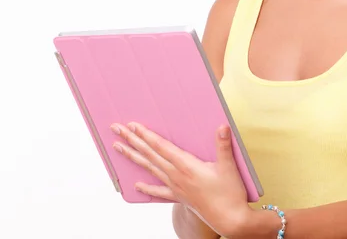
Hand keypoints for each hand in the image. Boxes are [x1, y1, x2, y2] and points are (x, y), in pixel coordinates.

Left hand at [109, 121, 252, 237]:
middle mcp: (176, 176)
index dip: (146, 135)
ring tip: (119, 148)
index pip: (161, 147)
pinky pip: (158, 191)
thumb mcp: (229, 167)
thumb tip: (222, 126)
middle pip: (149, 155)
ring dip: (133, 157)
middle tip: (117, 129)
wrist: (230, 220)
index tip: (133, 125)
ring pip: (149, 169)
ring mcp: (176, 187)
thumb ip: (223, 145)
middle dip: (132, 141)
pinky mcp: (179, 197)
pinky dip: (146, 188)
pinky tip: (136, 185)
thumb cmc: (230, 194)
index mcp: (187, 166)